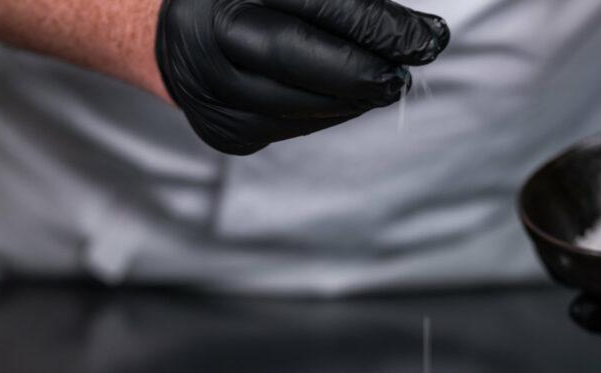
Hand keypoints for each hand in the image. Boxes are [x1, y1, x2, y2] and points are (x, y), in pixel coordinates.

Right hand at [156, 0, 449, 154]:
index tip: (430, 38)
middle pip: (306, 63)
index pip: (320, 7)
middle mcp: (214, 41)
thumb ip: (338, 0)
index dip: (380, 26)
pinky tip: (342, 97)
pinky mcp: (224, 132)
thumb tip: (405, 26)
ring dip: (354, 98)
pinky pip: (292, 128)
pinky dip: (326, 113)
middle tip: (407, 73)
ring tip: (382, 80)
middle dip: (369, 71)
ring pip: (305, 106)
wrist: (170, 32)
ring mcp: (214, 94)